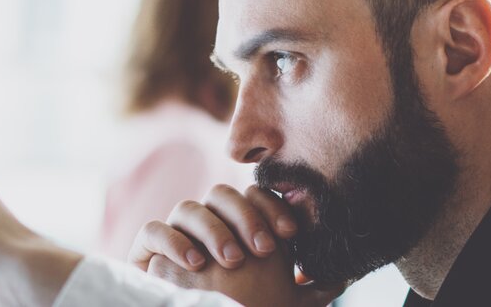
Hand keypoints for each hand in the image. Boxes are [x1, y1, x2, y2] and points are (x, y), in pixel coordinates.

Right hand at [129, 185, 342, 305]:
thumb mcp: (281, 305)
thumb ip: (309, 291)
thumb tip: (344, 276)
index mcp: (235, 226)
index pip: (254, 196)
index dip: (273, 207)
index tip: (293, 234)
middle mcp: (205, 222)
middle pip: (221, 194)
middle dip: (245, 216)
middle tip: (263, 249)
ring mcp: (174, 232)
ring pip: (188, 208)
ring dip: (213, 229)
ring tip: (232, 260)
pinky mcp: (146, 249)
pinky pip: (153, 230)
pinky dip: (174, 242)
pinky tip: (196, 264)